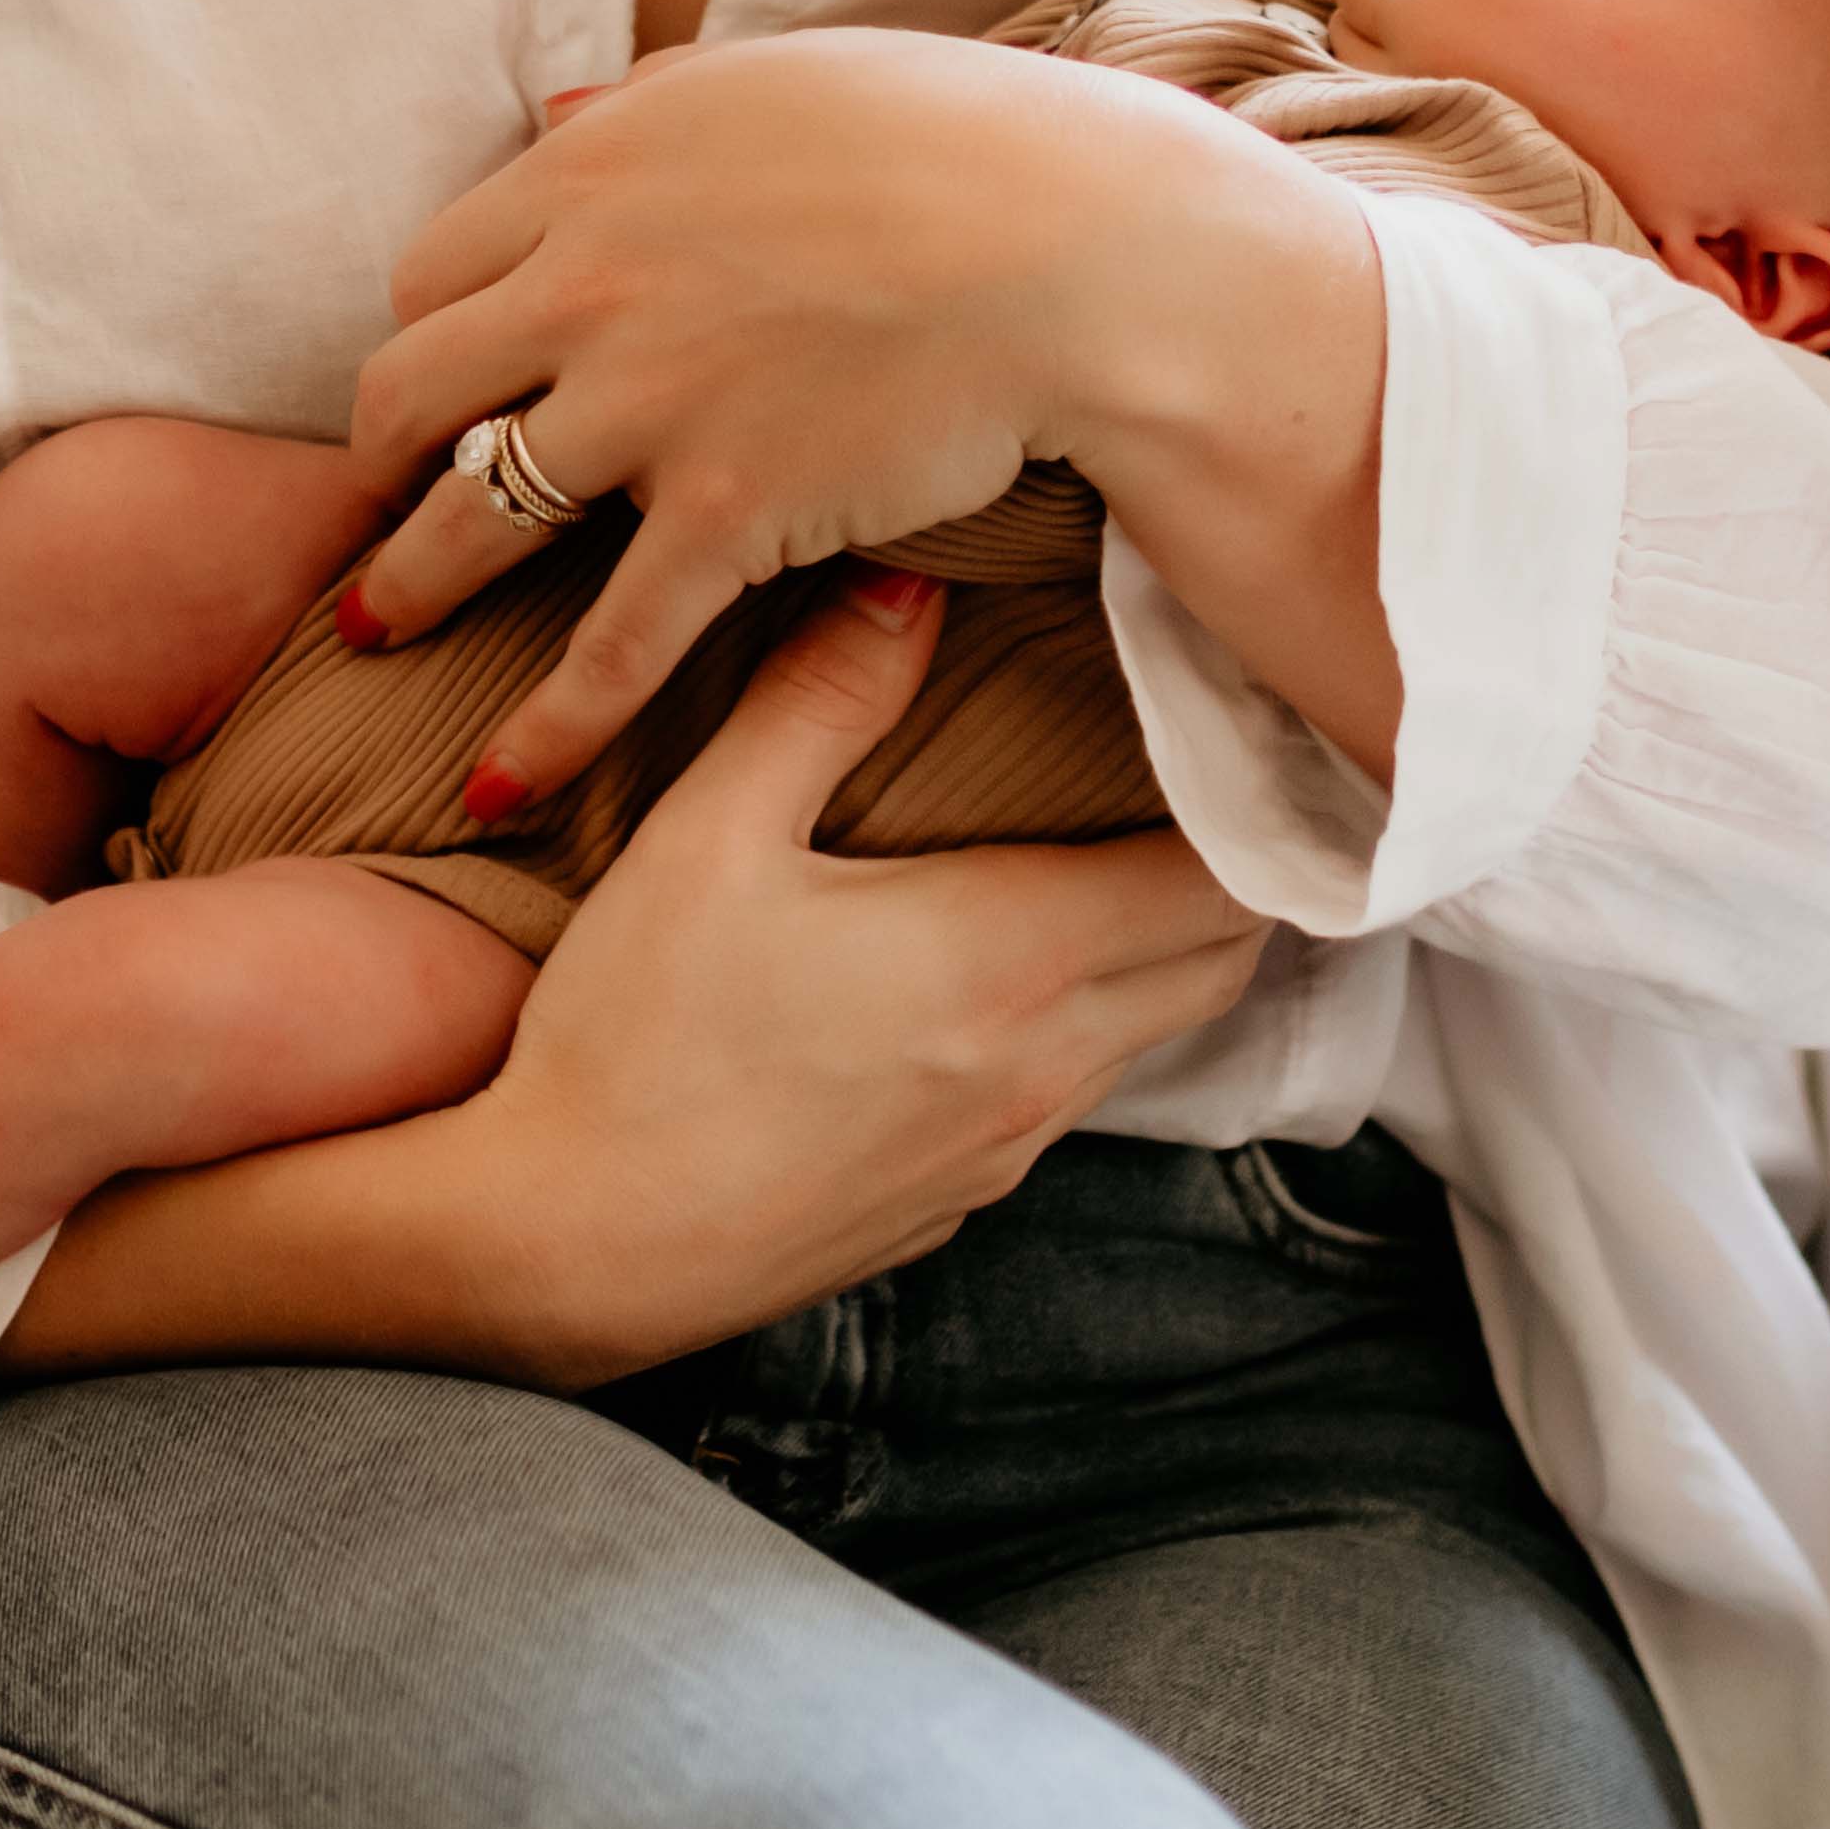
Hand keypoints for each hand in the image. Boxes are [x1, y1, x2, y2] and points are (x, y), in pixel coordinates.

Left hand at [340, 31, 1369, 814]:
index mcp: (597, 171)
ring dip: (408, 583)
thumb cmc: (959, 142)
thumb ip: (653, 105)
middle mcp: (590, 284)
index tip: (432, 383)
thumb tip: (560, 110)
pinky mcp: (727, 519)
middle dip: (378, 456)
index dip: (426, 329)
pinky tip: (496, 785)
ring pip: (473, 520)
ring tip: (372, 632)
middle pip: (413, 388)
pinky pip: (606, 647)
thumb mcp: (780, 79)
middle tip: (371, 503)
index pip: (436, 266)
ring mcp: (649, 408)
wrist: (1078, 250)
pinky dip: (542, 729)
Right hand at [433, 573, 1270, 1377]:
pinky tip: (994, 983)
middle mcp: (1041, 1064)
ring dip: (1155, 953)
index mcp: (1012, 956)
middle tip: (1209, 783)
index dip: (1262, 808)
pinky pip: (1065, 1101)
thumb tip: (906, 579)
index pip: (1224, 880)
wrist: (567, 1248)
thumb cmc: (632, 1042)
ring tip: (1111, 862)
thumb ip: (819, 698)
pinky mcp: (952, 1206)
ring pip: (1147, 1035)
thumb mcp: (708, 838)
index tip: (1250, 734)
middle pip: (1219, 962)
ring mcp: (1003, 1151)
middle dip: (1234, 872)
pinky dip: (1076, 1028)